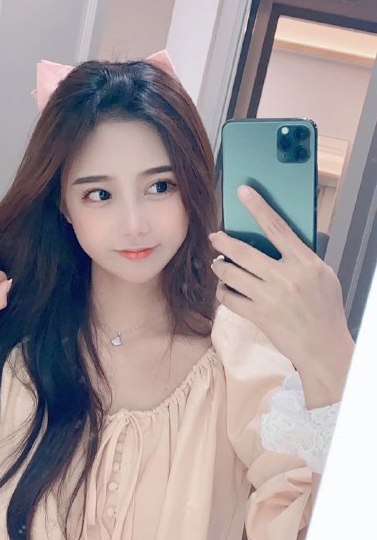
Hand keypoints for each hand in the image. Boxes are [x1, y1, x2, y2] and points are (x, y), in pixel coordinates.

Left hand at [209, 185, 354, 405]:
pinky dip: (222, 292)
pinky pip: (229, 299)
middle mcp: (285, 277)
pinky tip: (224, 289)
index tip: (242, 192)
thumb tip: (278, 239)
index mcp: (305, 263)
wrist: (323, 346)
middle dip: (222, 241)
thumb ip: (301, 257)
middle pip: (243, 251)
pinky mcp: (258, 316)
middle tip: (214, 237)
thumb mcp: (323, 275)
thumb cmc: (325, 309)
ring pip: (230, 274)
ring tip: (217, 264)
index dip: (258, 207)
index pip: (277, 227)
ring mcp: (269, 297)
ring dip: (219, 267)